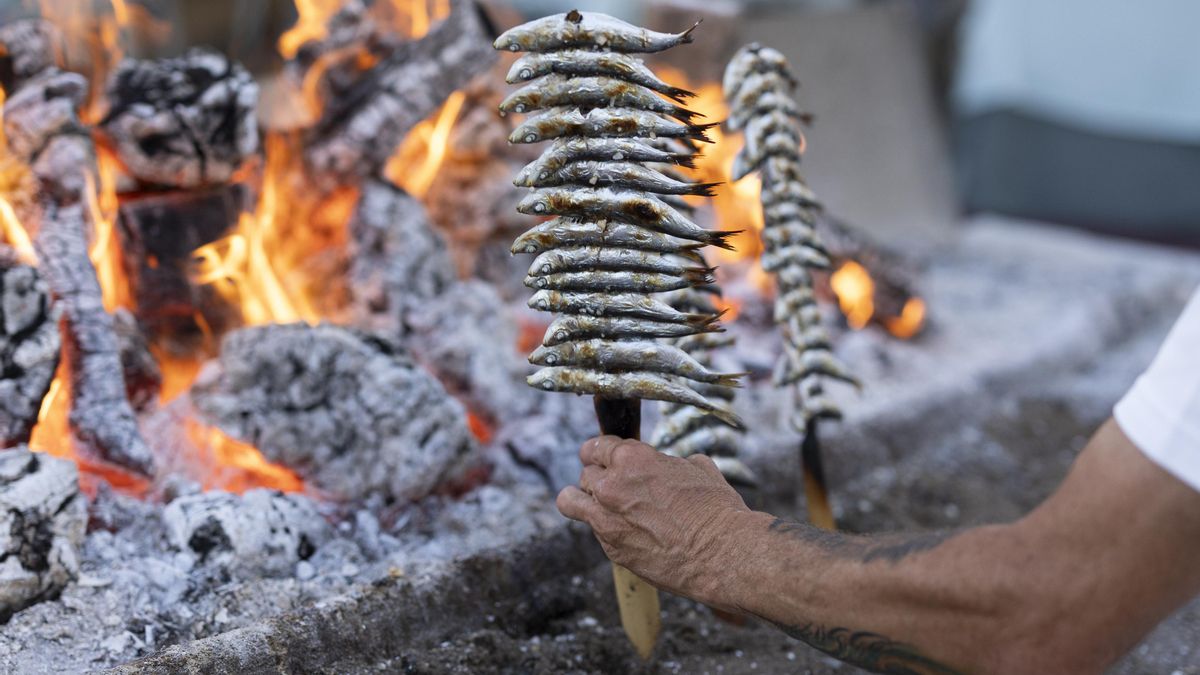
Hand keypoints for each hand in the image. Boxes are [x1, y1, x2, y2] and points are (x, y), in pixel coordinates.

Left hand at [556, 435, 750, 607]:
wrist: (723, 554)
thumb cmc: (716, 509)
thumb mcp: (696, 469)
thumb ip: (668, 464)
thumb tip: (667, 466)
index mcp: (631, 459)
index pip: (596, 446)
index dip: (603, 451)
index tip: (607, 458)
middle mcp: (611, 486)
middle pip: (585, 473)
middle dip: (599, 477)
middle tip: (615, 486)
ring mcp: (606, 519)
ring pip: (571, 500)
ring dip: (583, 499)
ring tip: (596, 505)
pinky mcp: (611, 548)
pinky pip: (594, 531)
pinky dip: (604, 529)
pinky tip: (626, 532)